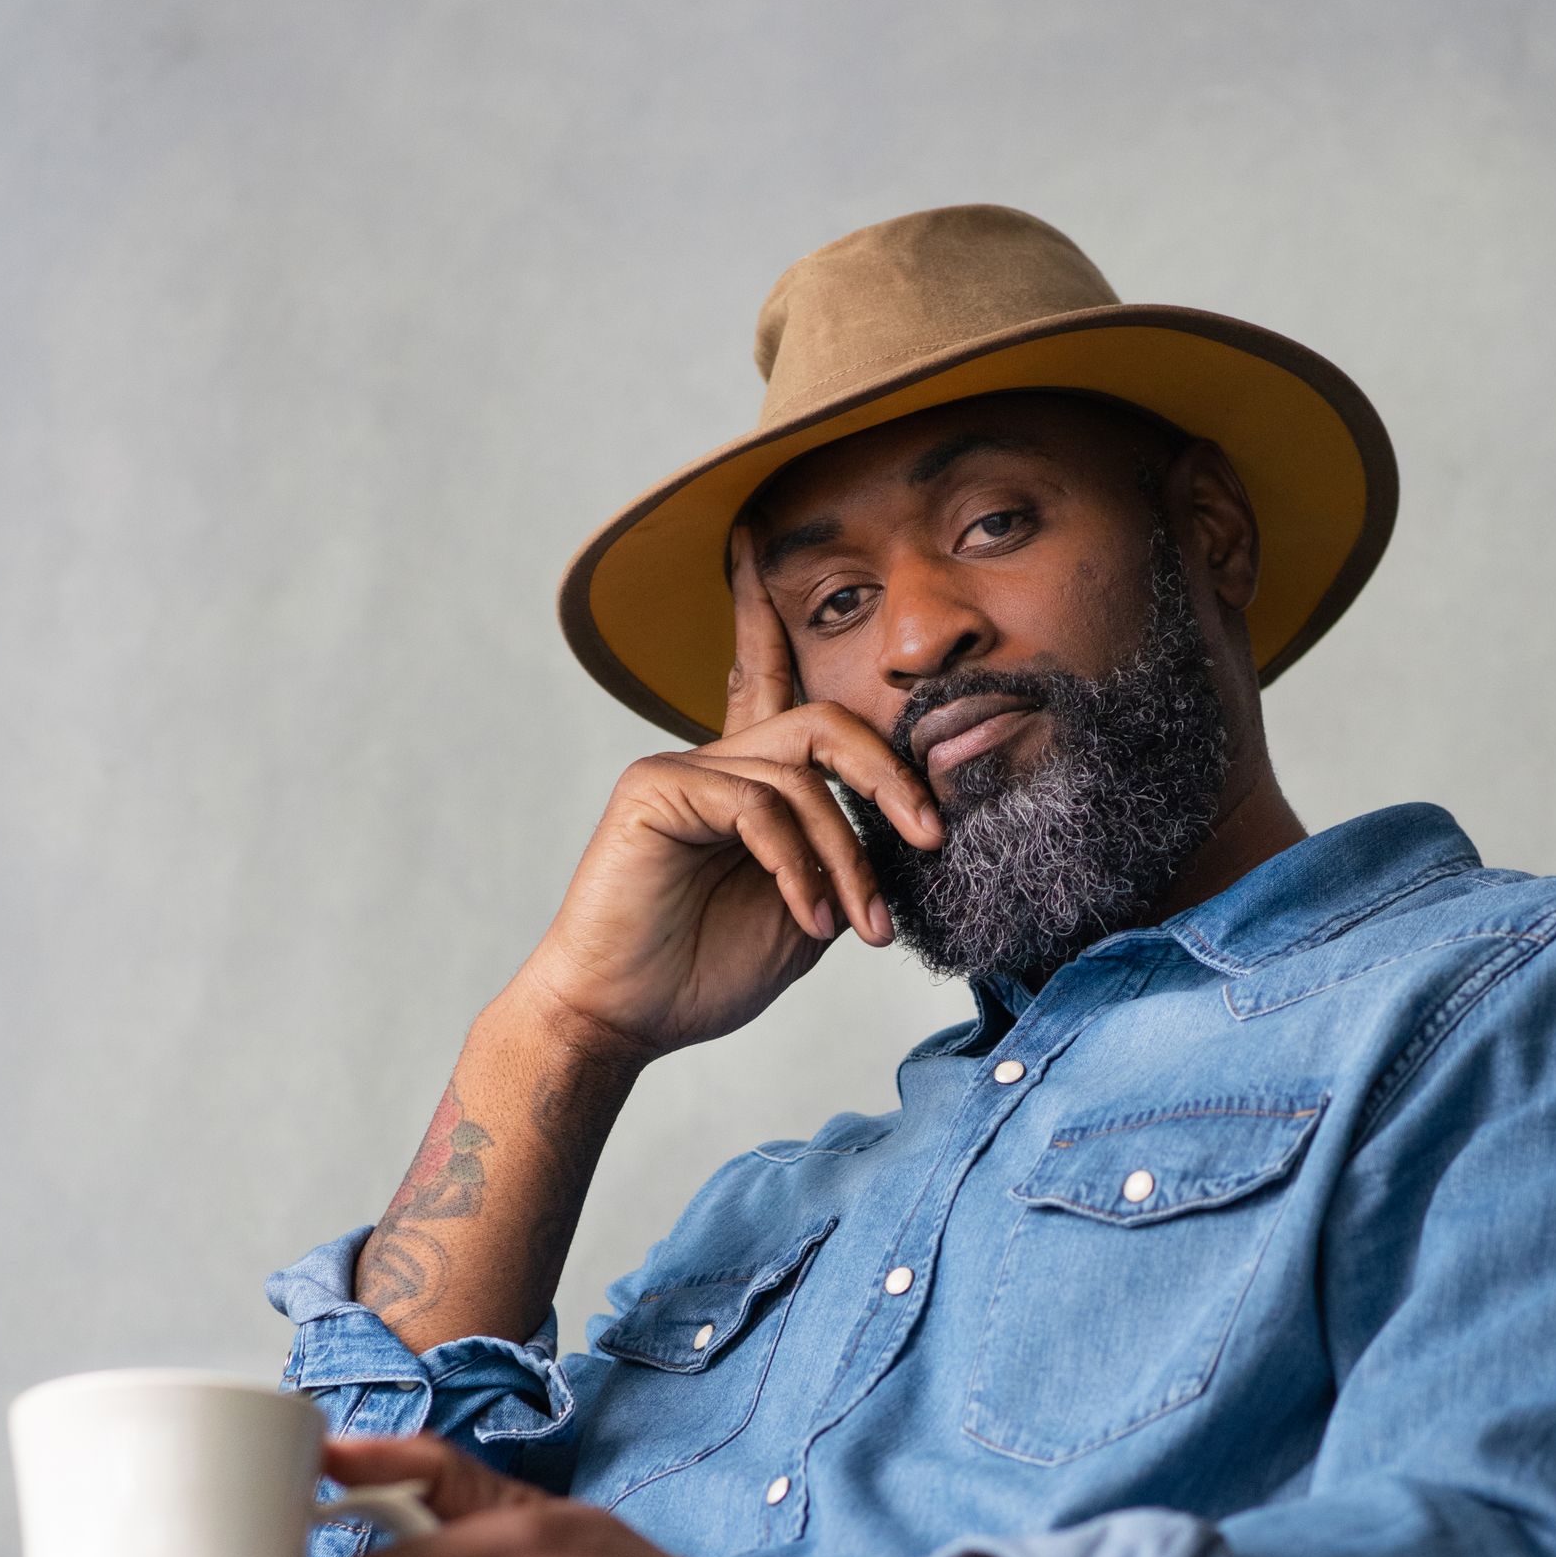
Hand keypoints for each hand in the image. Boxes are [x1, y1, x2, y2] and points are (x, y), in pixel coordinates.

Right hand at [519, 525, 942, 1060]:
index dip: (760, 608)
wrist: (624, 1019)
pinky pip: (758, 805)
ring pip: (803, 776)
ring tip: (860, 927)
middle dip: (891, 774)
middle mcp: (713, 761)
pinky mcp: (656, 791)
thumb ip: (843, 860)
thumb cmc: (703, 973)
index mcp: (746, 784)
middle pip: (824, 722)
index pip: (764, 678)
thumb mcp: (807, 915)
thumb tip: (903, 832)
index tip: (757, 537)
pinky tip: (809, 916)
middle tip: (931, 833)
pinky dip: (798, 864)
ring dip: (849, 856)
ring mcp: (680, 769)